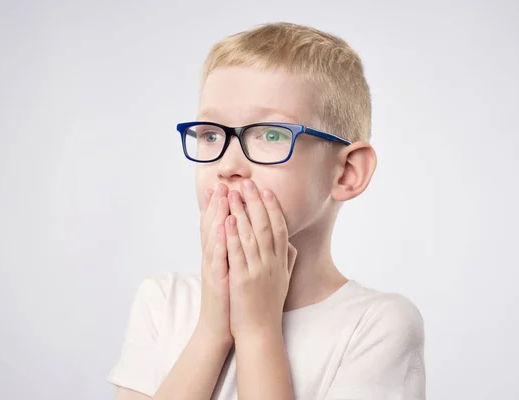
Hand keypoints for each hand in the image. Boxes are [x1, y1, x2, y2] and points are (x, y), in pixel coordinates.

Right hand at [196, 183, 232, 344]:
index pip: (221, 224)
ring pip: (214, 236)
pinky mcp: (216, 280)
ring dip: (217, 214)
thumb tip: (248, 239)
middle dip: (218, 202)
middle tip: (222, 182)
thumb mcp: (236, 272)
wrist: (221, 328)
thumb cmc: (232, 300)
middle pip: (214, 225)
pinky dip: (220, 240)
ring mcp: (213, 267)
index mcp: (221, 255)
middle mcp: (214, 258)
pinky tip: (224, 226)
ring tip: (222, 195)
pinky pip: (218, 257)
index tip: (227, 185)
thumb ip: (239, 254)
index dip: (223, 205)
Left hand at [225, 179, 296, 339]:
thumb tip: (291, 245)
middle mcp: (272, 263)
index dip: (274, 208)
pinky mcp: (243, 279)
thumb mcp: (284, 281)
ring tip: (234, 194)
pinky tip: (227, 220)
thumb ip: (288, 261)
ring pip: (251, 235)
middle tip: (248, 183)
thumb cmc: (269, 306)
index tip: (267, 190)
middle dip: (256, 202)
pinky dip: (233, 235)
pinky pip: (238, 253)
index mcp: (281, 262)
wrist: (260, 331)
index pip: (280, 228)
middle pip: (266, 226)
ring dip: (242, 212)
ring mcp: (258, 271)